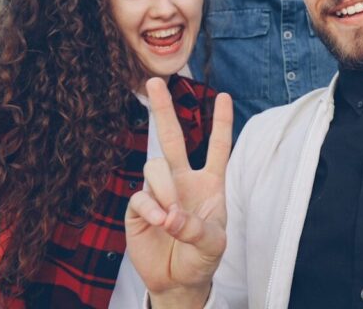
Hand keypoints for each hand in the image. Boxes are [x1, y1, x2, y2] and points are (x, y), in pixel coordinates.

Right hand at [126, 79, 233, 305]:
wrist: (179, 280)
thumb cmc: (202, 258)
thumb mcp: (213, 245)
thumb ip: (196, 227)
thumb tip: (169, 214)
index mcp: (209, 183)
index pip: (216, 147)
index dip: (220, 123)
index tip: (224, 96)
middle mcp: (182, 180)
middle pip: (171, 138)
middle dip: (163, 110)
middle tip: (154, 82)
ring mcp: (159, 192)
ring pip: (154, 167)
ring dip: (164, 188)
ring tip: (170, 217)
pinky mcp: (139, 208)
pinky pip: (140, 196)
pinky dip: (151, 207)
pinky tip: (160, 222)